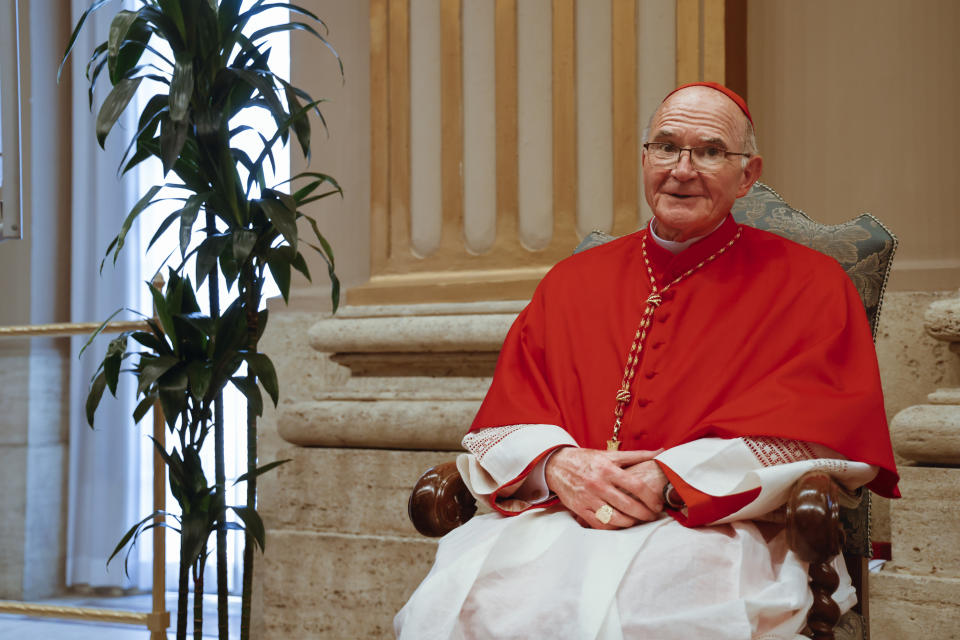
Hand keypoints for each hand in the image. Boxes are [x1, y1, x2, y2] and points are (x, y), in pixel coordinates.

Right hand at [545, 447, 665, 529]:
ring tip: (638, 520)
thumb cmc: (586, 459)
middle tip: (652, 515)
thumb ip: (636, 455)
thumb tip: (660, 452)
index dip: (650, 497)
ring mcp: (588, 498)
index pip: (636, 486)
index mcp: (607, 468)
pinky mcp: (580, 509)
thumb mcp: (609, 454)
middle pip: (628, 505)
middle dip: (645, 513)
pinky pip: (600, 524)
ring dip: (631, 522)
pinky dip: (614, 527)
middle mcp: (598, 484)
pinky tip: (621, 523)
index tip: (658, 504)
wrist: (556, 465)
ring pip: (615, 518)